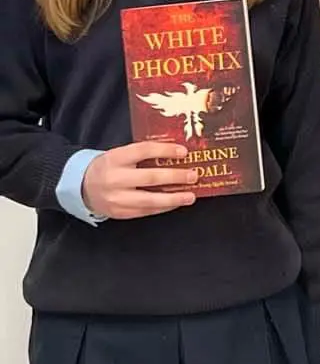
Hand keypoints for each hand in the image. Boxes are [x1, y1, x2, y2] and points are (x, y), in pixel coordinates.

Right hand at [82, 142, 199, 219]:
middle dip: (175, 177)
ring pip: (150, 200)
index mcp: (116, 158)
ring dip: (174, 199)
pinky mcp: (120, 213)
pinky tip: (175, 203)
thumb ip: (142, 154)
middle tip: (194, 175)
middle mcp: (115, 178)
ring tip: (190, 196)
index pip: (143, 151)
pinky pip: (146, 211)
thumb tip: (175, 153)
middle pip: (150, 177)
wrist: (82, 187)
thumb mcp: (120, 155)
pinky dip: (163, 207)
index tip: (184, 152)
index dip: (165, 150)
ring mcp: (117, 198)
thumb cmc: (108, 167)